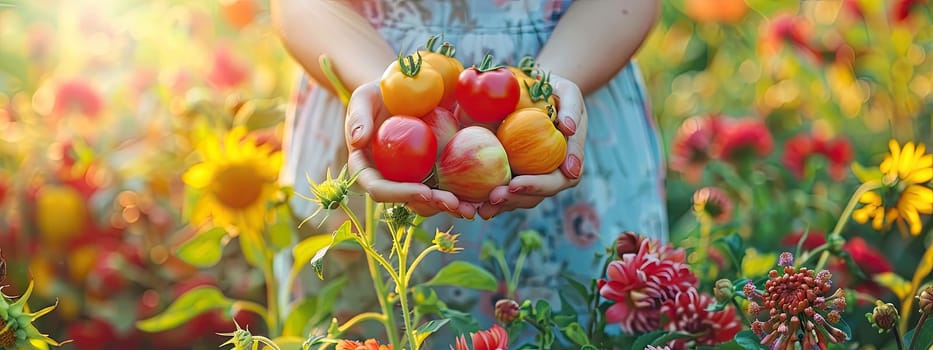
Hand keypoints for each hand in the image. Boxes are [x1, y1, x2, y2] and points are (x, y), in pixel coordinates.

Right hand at [344, 82, 477, 218]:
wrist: (406, 88)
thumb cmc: (379, 92)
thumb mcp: (365, 97)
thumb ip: (359, 116)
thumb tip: (357, 140)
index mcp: (368, 168)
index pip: (378, 188)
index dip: (400, 194)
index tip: (424, 191)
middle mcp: (391, 179)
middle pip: (409, 201)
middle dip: (432, 205)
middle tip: (456, 204)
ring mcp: (414, 177)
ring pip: (431, 200)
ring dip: (451, 207)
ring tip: (472, 209)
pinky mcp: (436, 170)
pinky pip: (450, 185)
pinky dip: (465, 193)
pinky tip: (484, 197)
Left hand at [476, 74, 586, 219]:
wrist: (534, 89)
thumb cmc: (555, 91)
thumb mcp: (568, 93)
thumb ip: (571, 109)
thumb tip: (569, 130)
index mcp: (566, 162)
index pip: (556, 181)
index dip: (537, 185)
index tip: (515, 183)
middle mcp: (547, 175)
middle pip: (534, 196)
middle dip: (514, 199)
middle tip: (493, 197)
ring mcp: (528, 175)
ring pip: (516, 199)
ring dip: (499, 205)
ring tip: (480, 208)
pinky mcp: (509, 171)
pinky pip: (499, 188)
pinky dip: (486, 198)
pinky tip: (469, 203)